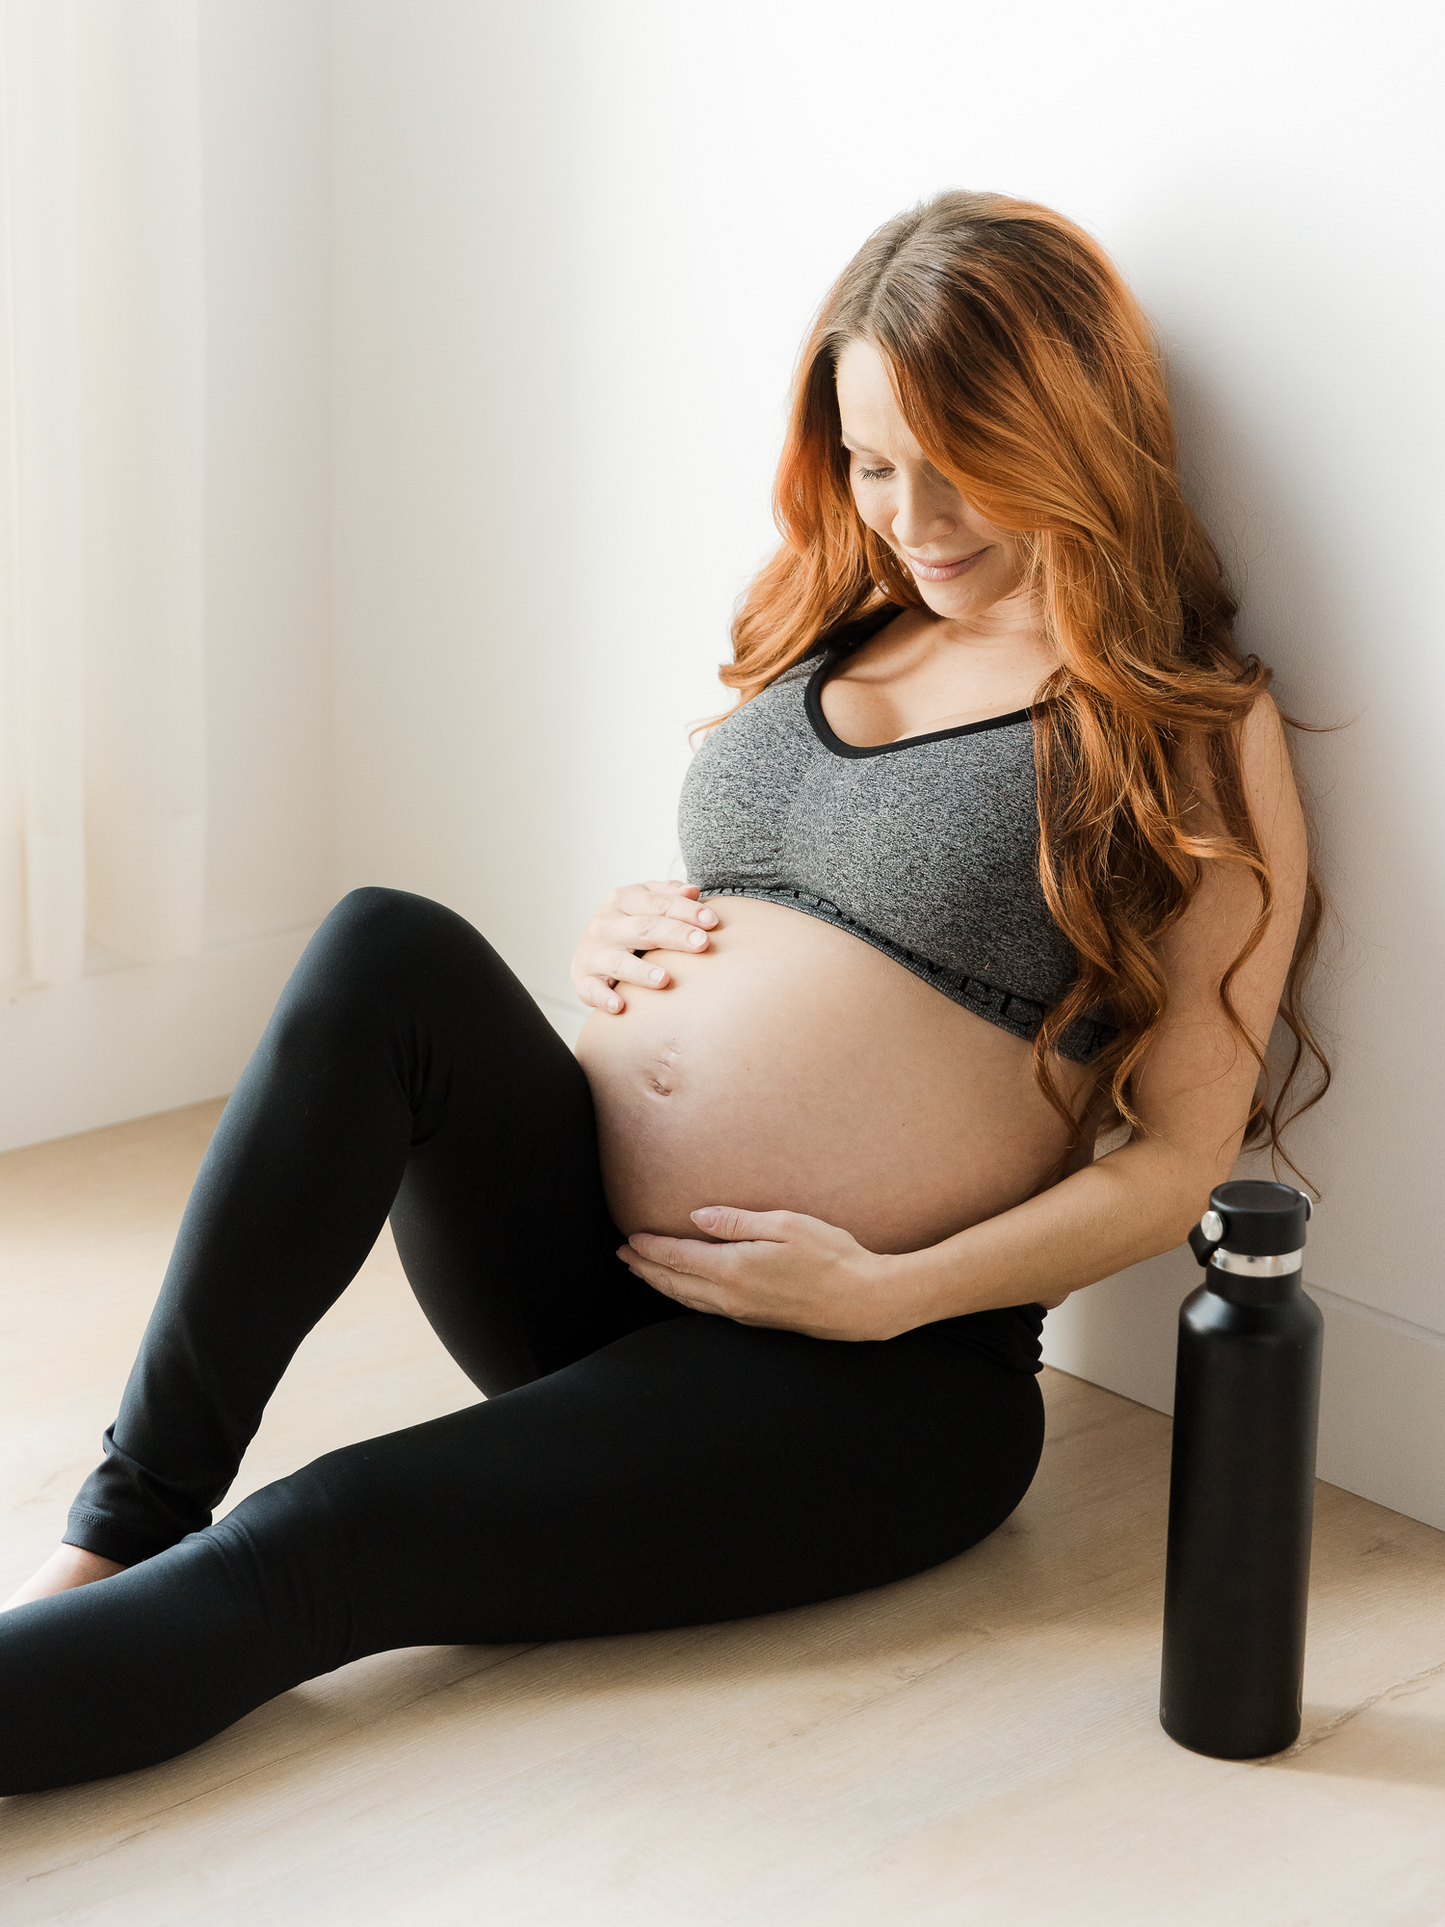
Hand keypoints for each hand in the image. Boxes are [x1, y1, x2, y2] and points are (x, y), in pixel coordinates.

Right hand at [571, 880, 719, 1013]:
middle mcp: (606, 924)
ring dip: (641, 972)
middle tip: (702, 943)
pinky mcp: (584, 980)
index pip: (658, 903)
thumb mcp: (646, 902)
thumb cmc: (628, 925)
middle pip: (644, 928)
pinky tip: (620, 1005)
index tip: (712, 921)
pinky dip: (604, 998)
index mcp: (623, 900)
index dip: (686, 911)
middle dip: (674, 935)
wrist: (590, 952)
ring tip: (665, 979)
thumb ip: (669, 894)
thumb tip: (692, 890)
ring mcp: (593, 953)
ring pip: (619, 962)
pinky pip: (593, 990)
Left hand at [618, 1206, 905, 1341]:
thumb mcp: (785, 1225)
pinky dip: (684, 1296)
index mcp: (734, 1269)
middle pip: (675, 1283)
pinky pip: (706, 1309)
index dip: (650, 1248)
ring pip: (688, 1300)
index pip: (678, 1258)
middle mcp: (732, 1296)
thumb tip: (698, 1217)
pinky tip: (684, 1290)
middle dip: (645, 1268)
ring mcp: (743, 1313)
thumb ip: (737, 1222)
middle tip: (623, 1256)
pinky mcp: (756, 1321)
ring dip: (661, 1285)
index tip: (630, 1238)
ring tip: (643, 1271)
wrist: (864, 1301)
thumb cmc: (831, 1256)